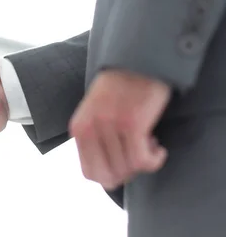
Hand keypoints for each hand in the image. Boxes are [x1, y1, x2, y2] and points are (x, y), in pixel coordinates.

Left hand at [69, 70, 170, 189]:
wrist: (136, 60)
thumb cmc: (118, 89)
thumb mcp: (94, 114)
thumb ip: (94, 140)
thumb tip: (106, 175)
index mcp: (78, 128)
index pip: (90, 173)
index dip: (111, 176)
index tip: (124, 162)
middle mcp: (90, 128)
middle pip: (110, 176)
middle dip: (129, 172)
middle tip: (139, 153)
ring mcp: (109, 125)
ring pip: (128, 169)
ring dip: (144, 162)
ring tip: (148, 142)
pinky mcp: (131, 122)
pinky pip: (142, 161)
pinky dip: (154, 160)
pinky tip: (159, 147)